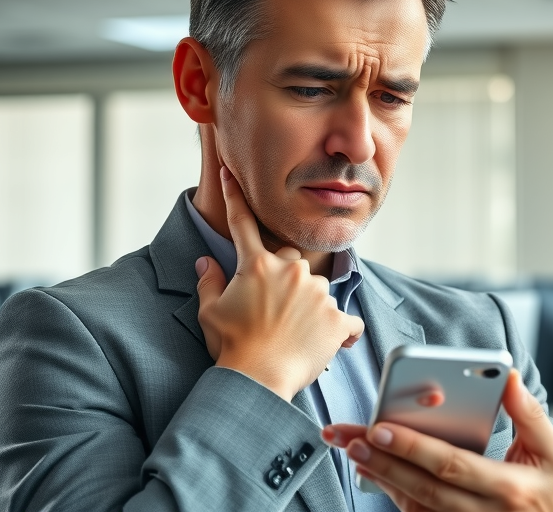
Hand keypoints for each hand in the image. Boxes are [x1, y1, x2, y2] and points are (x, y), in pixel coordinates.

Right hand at [194, 165, 364, 400]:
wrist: (258, 380)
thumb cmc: (231, 347)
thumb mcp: (210, 312)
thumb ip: (210, 281)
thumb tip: (204, 262)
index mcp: (257, 265)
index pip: (241, 223)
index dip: (234, 197)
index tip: (230, 173)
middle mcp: (291, 271)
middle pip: (289, 260)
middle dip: (283, 279)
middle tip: (271, 311)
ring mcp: (317, 293)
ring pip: (317, 289)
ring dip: (309, 306)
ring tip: (292, 337)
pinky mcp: (337, 318)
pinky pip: (347, 320)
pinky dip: (342, 331)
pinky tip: (331, 344)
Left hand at [321, 369, 552, 511]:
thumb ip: (530, 414)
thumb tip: (508, 377)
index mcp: (508, 488)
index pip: (451, 465)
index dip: (413, 447)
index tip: (380, 427)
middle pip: (423, 487)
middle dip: (383, 461)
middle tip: (350, 439)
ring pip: (416, 506)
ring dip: (382, 479)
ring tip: (353, 453)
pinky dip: (395, 497)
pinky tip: (376, 476)